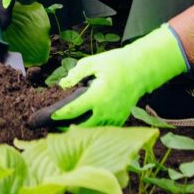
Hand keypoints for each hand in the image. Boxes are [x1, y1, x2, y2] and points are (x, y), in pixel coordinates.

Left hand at [53, 24, 188, 126]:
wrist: (141, 69)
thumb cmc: (116, 63)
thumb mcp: (93, 63)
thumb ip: (76, 73)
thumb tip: (63, 84)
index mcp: (98, 95)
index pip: (74, 110)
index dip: (61, 115)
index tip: (51, 117)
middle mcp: (107, 109)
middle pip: (84, 127)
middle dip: (70, 128)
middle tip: (58, 127)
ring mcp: (116, 115)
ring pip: (96, 130)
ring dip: (83, 131)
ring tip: (70, 128)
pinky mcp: (122, 117)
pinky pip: (106, 128)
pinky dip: (96, 129)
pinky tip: (87, 125)